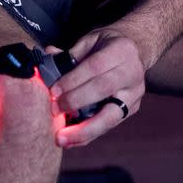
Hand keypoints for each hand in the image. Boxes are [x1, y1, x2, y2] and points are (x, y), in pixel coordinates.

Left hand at [47, 27, 145, 147]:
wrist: (135, 51)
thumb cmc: (106, 46)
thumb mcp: (90, 41)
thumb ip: (70, 53)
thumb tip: (47, 57)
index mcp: (121, 50)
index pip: (95, 66)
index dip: (73, 80)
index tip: (53, 91)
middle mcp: (132, 72)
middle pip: (103, 90)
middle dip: (76, 102)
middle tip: (54, 110)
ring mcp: (134, 94)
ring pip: (110, 116)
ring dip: (83, 130)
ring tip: (62, 139)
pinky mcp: (132, 109)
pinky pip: (109, 125)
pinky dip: (88, 134)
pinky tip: (71, 141)